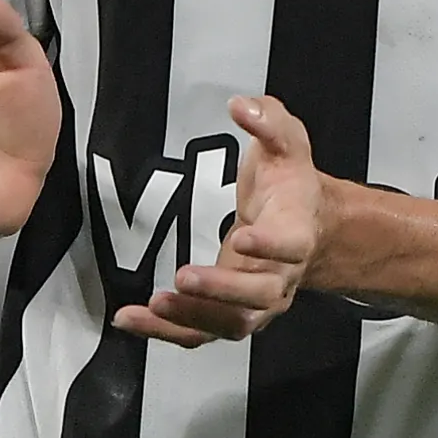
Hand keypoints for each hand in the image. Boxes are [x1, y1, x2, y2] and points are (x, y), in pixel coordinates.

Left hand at [114, 92, 326, 346]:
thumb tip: (240, 105)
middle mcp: (282, 277)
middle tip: (183, 278)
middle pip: (259, 296)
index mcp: (297, 233)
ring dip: (191, 317)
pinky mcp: (229, 313)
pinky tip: (129, 319)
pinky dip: (166, 332)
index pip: (291, 245)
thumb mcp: (288, 143)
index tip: (243, 236)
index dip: (271, 246)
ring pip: (230, 323)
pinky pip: (201, 333)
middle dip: (221, 290)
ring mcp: (257, 302)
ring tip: (152, 305)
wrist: (308, 227)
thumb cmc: (290, 183)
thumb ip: (269, 122)